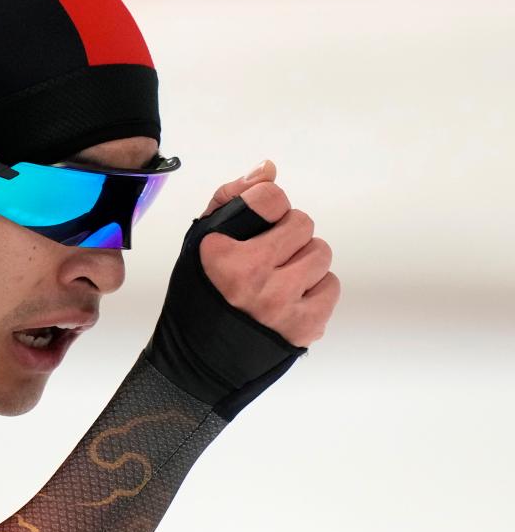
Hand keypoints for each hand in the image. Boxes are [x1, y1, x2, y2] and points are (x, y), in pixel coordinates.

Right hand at [199, 160, 340, 346]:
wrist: (199, 363)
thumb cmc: (200, 295)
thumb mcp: (199, 242)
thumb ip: (232, 198)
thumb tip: (270, 168)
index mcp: (220, 253)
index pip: (271, 197)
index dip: (268, 208)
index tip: (258, 226)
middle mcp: (252, 277)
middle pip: (303, 223)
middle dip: (288, 236)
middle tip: (268, 257)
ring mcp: (281, 303)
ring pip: (321, 254)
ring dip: (304, 263)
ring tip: (280, 279)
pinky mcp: (304, 326)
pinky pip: (331, 286)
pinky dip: (315, 290)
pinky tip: (290, 301)